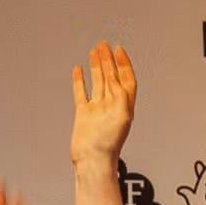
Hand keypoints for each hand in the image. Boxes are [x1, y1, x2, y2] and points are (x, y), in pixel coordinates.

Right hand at [67, 41, 136, 167]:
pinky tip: (78, 69)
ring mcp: (97, 109)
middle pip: (112, 77)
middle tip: (104, 44)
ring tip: (94, 50)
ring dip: (97, 66)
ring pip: (98, 82)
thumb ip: (120, 94)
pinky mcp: (83, 114)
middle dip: (109, 60)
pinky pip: (81, 93)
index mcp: (125, 106)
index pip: (127, 80)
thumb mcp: (121, 116)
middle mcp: (112, 106)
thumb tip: (114, 76)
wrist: (92, 160)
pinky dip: (80, 80)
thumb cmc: (108, 143)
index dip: (124, 64)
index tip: (118, 49)